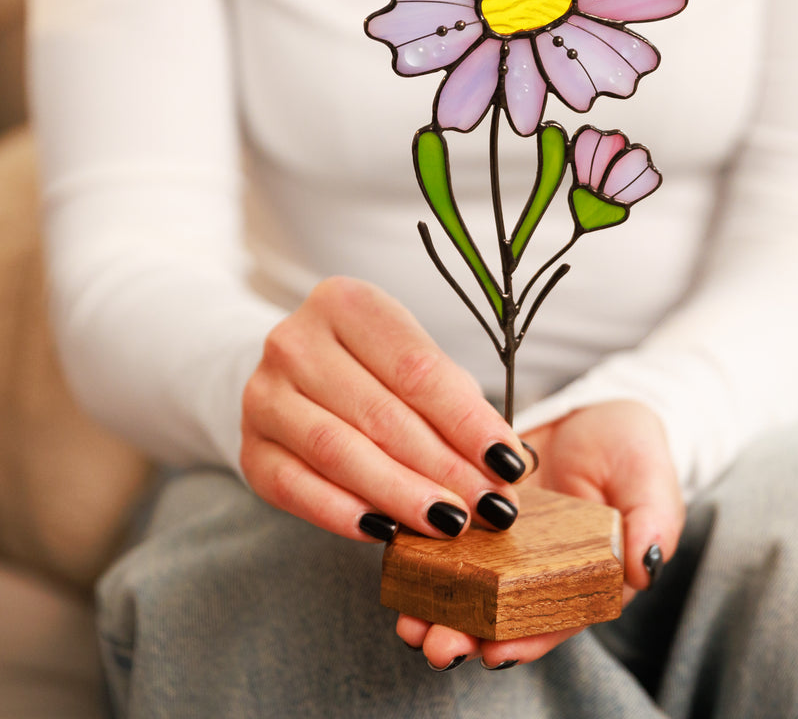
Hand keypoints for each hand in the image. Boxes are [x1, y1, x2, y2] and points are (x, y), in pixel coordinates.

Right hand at [240, 276, 535, 541]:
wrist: (293, 375)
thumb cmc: (372, 368)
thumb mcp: (413, 361)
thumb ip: (457, 404)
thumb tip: (512, 464)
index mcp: (346, 303)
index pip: (417, 369)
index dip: (468, 421)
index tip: (510, 464)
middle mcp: (295, 341)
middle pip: (382, 414)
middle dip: (445, 466)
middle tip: (490, 506)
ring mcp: (264, 393)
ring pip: (340, 451)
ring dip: (401, 493)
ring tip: (451, 523)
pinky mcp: (249, 447)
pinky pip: (297, 486)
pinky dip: (344, 513)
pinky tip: (386, 532)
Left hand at [397, 400, 684, 669]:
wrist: (596, 410)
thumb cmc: (633, 452)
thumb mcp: (651, 482)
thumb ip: (654, 522)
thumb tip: (647, 566)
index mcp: (585, 578)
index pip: (556, 620)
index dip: (527, 640)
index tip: (497, 651)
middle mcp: (538, 570)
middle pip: (501, 615)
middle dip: (467, 636)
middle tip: (438, 645)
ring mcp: (504, 543)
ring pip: (467, 585)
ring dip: (437, 608)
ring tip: (410, 623)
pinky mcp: (475, 508)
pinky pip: (446, 536)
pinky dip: (422, 554)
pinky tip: (400, 563)